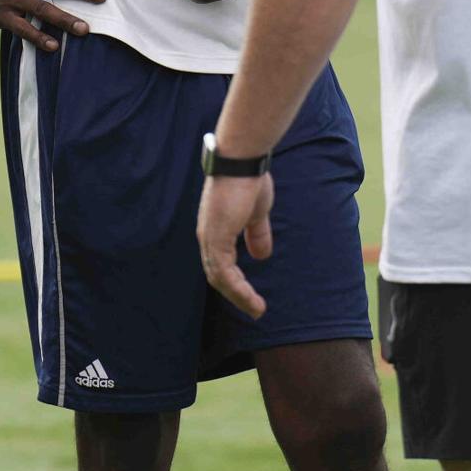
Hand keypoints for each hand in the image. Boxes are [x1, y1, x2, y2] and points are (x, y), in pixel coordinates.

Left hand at [197, 171, 274, 318]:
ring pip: (220, 279)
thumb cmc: (248, 179)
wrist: (243, 160)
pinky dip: (238, 290)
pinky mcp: (216, 239)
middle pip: (218, 275)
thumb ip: (257, 234)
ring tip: (257, 310)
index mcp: (216, 230)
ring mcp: (210, 238)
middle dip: (236, 294)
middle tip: (254, 308)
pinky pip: (225, 274)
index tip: (252, 295)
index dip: (235, 281)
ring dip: (239, 297)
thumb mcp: (257, 212)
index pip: (221, 263)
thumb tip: (262, 256)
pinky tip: (252, 299)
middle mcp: (208, 237)